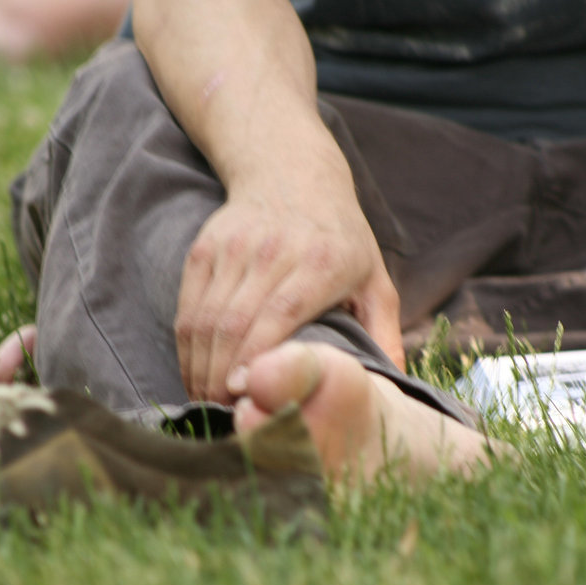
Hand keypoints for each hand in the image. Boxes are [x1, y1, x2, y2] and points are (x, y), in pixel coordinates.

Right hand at [175, 182, 403, 403]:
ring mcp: (234, 248)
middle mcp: (274, 251)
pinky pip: (188, 306)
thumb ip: (384, 332)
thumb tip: (398, 386)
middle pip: (235, 323)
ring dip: (200, 367)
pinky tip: (195, 372)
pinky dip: (187, 347)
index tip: (248, 393)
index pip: (281, 313)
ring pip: (205, 319)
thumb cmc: (341, 237)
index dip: (258, 356)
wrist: (291, 171)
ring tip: (208, 401)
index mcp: (322, 262)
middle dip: (223, 377)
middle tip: (227, 413)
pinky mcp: (205, 249)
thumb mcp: (374, 278)